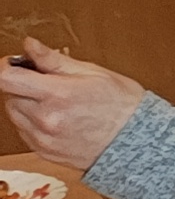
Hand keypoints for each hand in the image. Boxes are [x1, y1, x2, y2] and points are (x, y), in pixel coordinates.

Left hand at [0, 44, 149, 173]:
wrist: (137, 142)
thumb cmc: (122, 105)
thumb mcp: (93, 73)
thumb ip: (54, 60)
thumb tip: (30, 46)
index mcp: (57, 95)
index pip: (8, 78)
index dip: (6, 67)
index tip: (14, 63)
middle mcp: (46, 119)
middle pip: (10, 96)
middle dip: (23, 86)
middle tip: (47, 84)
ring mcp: (43, 138)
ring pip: (15, 114)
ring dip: (26, 105)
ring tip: (54, 103)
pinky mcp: (44, 152)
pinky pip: (24, 132)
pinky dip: (33, 122)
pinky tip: (56, 118)